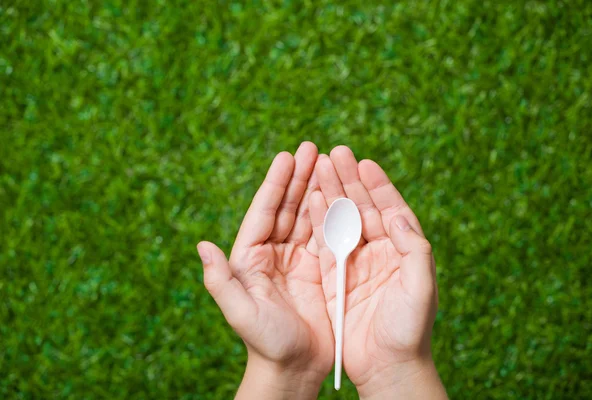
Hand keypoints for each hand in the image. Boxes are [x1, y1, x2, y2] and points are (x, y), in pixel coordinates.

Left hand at [197, 142, 332, 399]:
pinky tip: (341, 193)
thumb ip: (220, 281)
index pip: (264, 212)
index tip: (286, 156)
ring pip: (307, 215)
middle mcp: (272, 254)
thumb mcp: (240, 313)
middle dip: (298, 177)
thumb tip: (202, 246)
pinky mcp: (319, 269)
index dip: (275, 184)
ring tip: (328, 161)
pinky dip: (333, 213)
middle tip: (311, 147)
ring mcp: (296, 259)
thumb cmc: (265, 343)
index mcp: (250, 258)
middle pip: (286, 207)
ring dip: (316, 188)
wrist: (293, 368)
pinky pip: (326, 235)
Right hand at [309, 146, 446, 398]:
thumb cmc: (409, 330)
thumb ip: (413, 248)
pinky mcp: (336, 277)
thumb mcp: (420, 287)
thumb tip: (395, 213)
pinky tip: (310, 201)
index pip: (390, 209)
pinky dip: (318, 222)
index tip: (364, 162)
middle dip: (349, 181)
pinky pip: (325, 243)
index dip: (378, 185)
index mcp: (402, 251)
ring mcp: (356, 263)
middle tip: (335, 153)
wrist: (387, 367)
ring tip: (319, 167)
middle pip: (362, 208)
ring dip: (331, 194)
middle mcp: (379, 252)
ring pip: (342, 220)